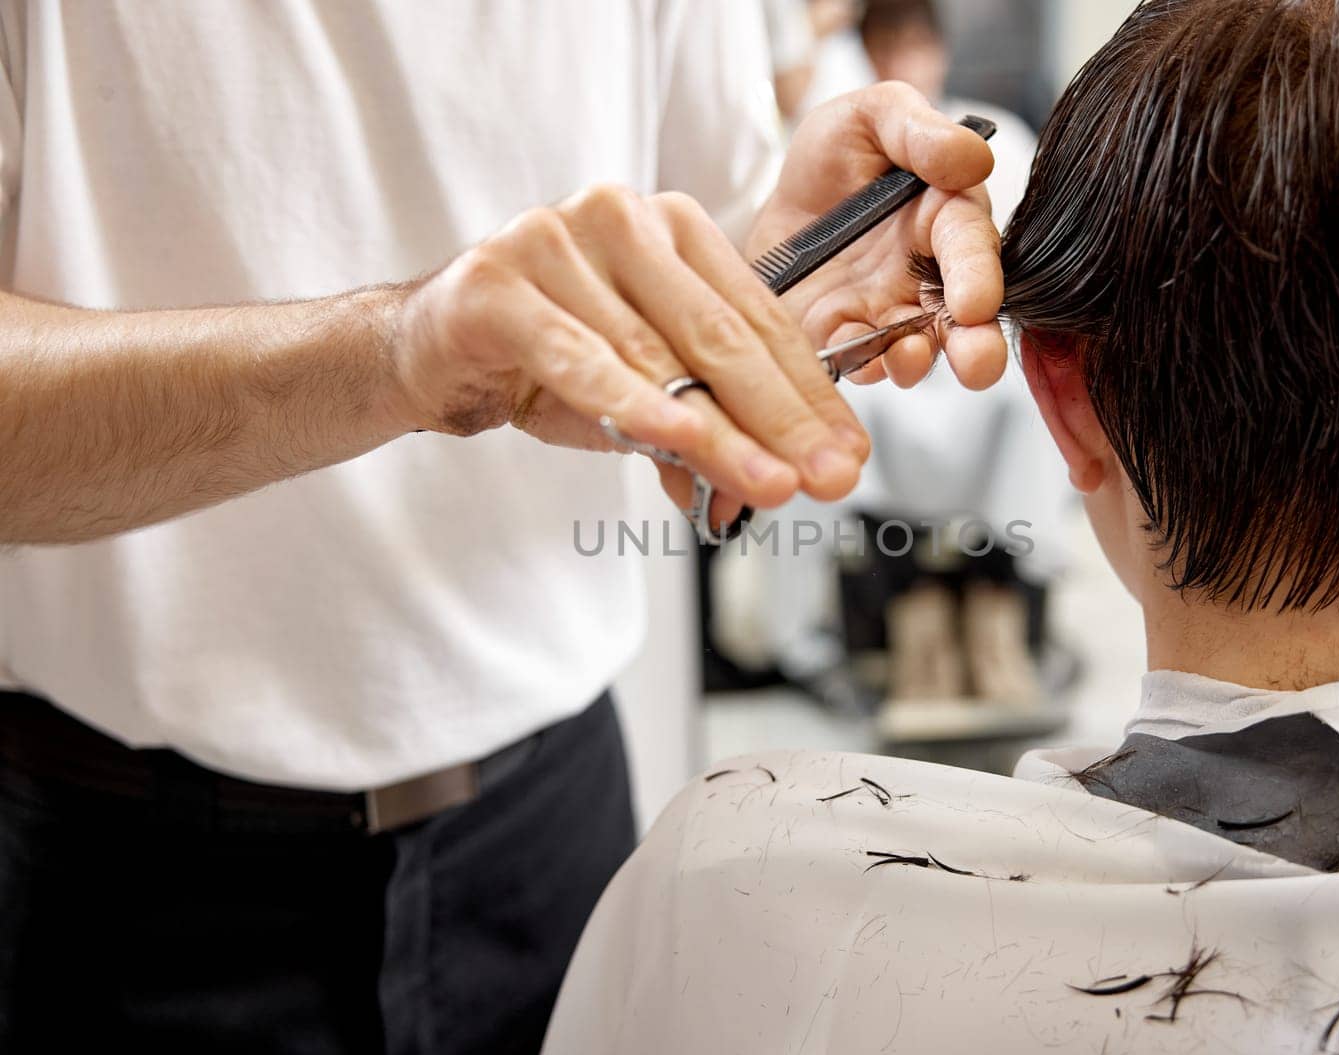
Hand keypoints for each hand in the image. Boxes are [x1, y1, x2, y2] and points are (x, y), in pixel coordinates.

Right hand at [386, 186, 871, 518]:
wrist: (429, 346)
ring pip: (656, 356)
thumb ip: (704, 431)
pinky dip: (631, 402)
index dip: (810, 394)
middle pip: (720, 334)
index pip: (759, 319)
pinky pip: (579, 357)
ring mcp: (554, 240)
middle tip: (828, 478)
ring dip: (720, 430)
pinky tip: (676, 437)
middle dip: (783, 418)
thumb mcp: (640, 397)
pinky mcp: (498, 284)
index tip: (848, 456)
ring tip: (769, 483)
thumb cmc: (544, 360)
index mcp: (671, 227)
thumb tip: (769, 490)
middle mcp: (620, 217)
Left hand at [746, 81, 1007, 389]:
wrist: (776, 192)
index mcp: (946, 216)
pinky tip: (856, 360)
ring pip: (916, 348)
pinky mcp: (844, 337)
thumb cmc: (839, 151)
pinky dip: (859, 364)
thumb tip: (973, 157)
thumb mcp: (872, 115)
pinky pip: (856, 360)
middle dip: (976, 346)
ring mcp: (887, 312)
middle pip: (963, 318)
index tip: (975, 303)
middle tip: (978, 367)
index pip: (971, 247)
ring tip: (909, 362)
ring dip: (917, 362)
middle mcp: (928, 274)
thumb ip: (919, 129)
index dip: (977, 276)